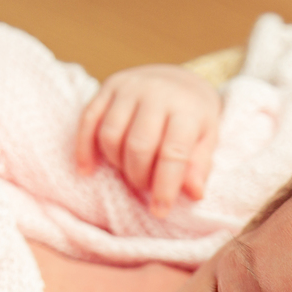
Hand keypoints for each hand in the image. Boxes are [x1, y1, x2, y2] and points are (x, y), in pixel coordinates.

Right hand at [75, 64, 220, 217]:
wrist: (179, 81)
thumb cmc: (194, 119)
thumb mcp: (207, 140)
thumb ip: (199, 165)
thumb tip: (194, 193)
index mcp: (186, 109)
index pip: (173, 152)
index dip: (165, 186)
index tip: (159, 211)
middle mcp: (156, 93)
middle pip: (137, 146)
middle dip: (138, 176)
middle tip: (144, 185)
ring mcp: (130, 87)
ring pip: (110, 135)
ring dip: (116, 163)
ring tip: (128, 170)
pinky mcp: (108, 86)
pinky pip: (88, 120)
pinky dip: (83, 148)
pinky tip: (86, 170)